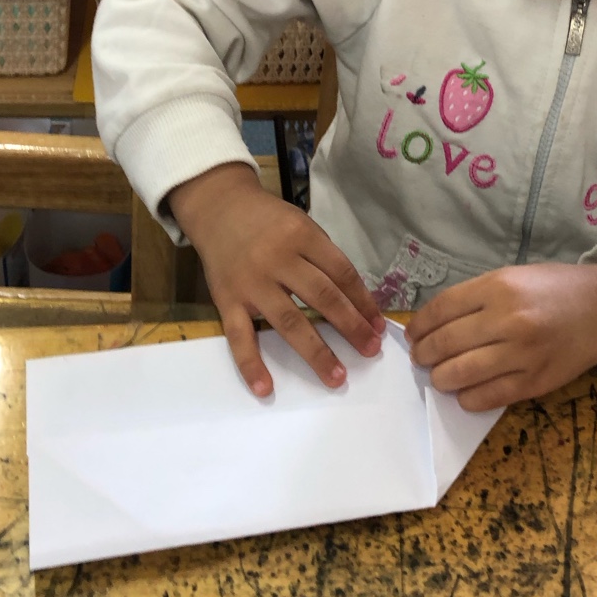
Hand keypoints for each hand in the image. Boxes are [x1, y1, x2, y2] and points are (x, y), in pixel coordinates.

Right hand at [170, 163, 387, 396]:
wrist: (218, 208)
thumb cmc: (268, 220)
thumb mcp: (302, 225)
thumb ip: (323, 257)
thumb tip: (356, 300)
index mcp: (303, 237)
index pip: (342, 273)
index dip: (363, 301)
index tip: (378, 326)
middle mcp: (279, 260)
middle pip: (322, 297)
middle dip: (350, 326)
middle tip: (370, 350)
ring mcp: (252, 283)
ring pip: (289, 321)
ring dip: (316, 352)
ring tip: (337, 377)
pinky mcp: (227, 301)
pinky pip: (239, 337)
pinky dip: (251, 364)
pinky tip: (266, 388)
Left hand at [406, 261, 596, 410]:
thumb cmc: (554, 289)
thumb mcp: (513, 277)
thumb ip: (476, 297)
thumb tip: (434, 324)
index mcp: (499, 288)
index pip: (441, 310)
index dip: (419, 325)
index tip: (413, 334)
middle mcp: (508, 320)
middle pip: (445, 344)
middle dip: (424, 354)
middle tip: (421, 357)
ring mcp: (521, 354)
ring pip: (460, 374)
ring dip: (440, 378)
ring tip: (439, 376)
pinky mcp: (533, 382)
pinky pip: (486, 397)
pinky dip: (467, 398)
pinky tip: (464, 391)